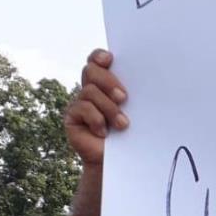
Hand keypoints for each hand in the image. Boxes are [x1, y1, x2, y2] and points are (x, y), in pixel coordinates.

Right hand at [64, 49, 128, 166]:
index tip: (110, 59)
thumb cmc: (131, 131)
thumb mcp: (133, 109)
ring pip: (90, 91)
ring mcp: (79, 102)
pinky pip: (82, 108)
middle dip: (108, 81)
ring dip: (109, 108)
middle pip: (91, 71)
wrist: (121, 158)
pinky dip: (97, 119)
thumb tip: (144, 75)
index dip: (99, 56)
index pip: (96, 60)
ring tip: (122, 124)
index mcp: (105, 82)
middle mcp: (90, 89)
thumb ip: (129, 92)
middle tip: (124, 98)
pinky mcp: (71, 117)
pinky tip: (104, 132)